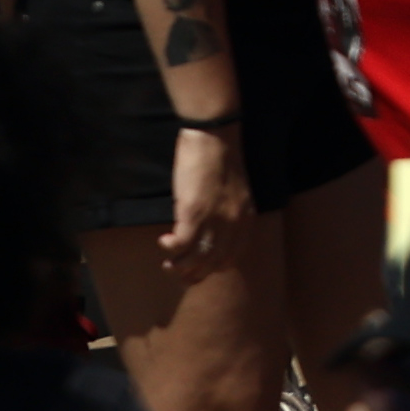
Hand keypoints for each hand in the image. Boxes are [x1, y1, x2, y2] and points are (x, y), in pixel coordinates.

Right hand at [163, 117, 255, 265]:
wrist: (215, 136)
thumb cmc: (221, 159)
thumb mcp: (233, 191)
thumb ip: (227, 213)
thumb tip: (210, 231)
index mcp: (246, 218)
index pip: (233, 257)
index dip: (214, 268)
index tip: (200, 268)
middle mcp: (233, 224)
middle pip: (213, 263)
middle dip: (194, 274)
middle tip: (178, 273)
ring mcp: (214, 220)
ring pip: (196, 258)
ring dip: (179, 267)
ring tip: (168, 263)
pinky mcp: (194, 213)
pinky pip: (181, 244)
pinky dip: (171, 249)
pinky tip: (164, 242)